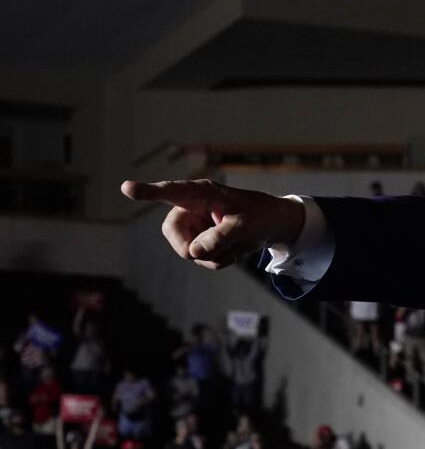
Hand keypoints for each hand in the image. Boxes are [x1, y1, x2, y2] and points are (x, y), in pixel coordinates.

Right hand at [120, 178, 304, 269]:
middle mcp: (192, 208)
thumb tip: (194, 253)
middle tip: (212, 253)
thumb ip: (220, 237)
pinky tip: (233, 250)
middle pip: (173, 233)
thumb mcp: (244, 226)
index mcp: (201, 193)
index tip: (127, 188)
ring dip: (213, 256)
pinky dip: (219, 260)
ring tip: (235, 244)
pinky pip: (202, 259)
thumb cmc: (259, 216)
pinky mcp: (201, 240)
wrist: (273, 225)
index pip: (171, 192)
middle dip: (191, 249)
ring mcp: (195, 226)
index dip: (148, 191)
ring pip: (190, 251)